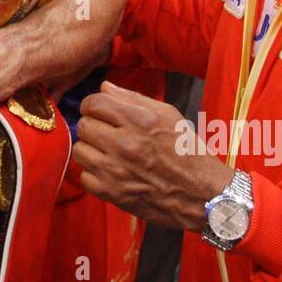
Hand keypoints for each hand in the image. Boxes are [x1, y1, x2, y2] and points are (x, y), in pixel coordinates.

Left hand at [74, 82, 233, 230]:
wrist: (202, 194)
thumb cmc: (188, 152)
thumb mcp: (168, 116)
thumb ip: (133, 99)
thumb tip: (104, 87)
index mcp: (139, 121)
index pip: (93, 103)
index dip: (94, 105)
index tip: (100, 112)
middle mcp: (124, 144)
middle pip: (83, 125)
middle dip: (93, 126)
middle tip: (107, 133)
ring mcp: (115, 171)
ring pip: (80, 150)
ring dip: (91, 150)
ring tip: (108, 152)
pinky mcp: (111, 193)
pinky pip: (84, 176)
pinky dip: (94, 174)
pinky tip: (110, 172)